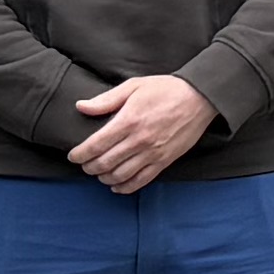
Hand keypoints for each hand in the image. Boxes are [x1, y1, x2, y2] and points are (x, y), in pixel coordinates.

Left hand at [70, 73, 220, 191]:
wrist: (199, 97)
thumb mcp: (133, 86)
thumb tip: (81, 106)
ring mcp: (152, 153)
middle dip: (89, 167)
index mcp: (128, 120)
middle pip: (105, 162)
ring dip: (104, 177)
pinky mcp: (164, 161)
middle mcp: (139, 140)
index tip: (73, 156)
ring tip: (99, 173)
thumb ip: (106, 100)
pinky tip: (116, 185)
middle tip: (84, 165)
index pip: (96, 145)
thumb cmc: (166, 89)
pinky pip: (141, 181)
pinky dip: (125, 187)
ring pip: (120, 175)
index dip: (80, 154)